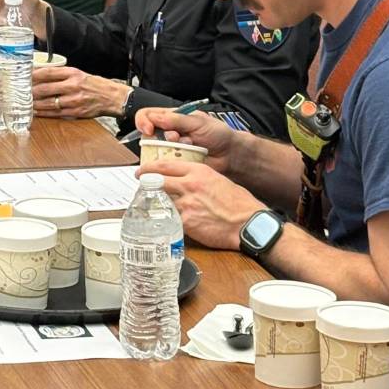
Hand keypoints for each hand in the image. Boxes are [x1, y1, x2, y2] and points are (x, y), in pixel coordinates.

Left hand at [33, 65, 128, 118]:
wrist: (112, 97)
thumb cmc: (94, 85)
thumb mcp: (79, 74)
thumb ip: (61, 74)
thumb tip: (40, 74)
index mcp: (73, 73)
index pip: (48, 72)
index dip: (34, 75)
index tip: (24, 77)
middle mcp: (72, 85)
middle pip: (45, 88)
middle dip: (30, 91)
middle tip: (20, 91)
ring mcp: (73, 100)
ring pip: (48, 102)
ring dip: (34, 103)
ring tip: (24, 103)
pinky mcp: (75, 112)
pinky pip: (55, 113)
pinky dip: (43, 113)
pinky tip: (36, 112)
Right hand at [133, 107, 234, 174]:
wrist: (230, 154)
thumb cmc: (217, 133)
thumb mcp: (198, 121)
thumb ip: (176, 119)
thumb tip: (155, 118)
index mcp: (171, 117)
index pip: (147, 116)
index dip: (144, 122)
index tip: (149, 129)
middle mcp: (168, 132)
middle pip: (147, 135)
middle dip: (159, 138)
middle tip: (175, 139)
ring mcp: (171, 149)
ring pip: (156, 151)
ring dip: (171, 149)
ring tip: (188, 147)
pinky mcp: (176, 163)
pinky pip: (166, 164)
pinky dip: (175, 161)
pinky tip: (189, 157)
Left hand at [136, 161, 262, 250]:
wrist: (249, 224)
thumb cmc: (239, 203)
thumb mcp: (218, 180)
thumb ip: (198, 178)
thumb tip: (184, 180)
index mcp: (198, 171)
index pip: (165, 164)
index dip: (149, 167)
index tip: (142, 170)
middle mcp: (190, 184)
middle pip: (157, 180)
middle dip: (145, 182)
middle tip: (140, 184)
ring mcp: (187, 204)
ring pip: (161, 199)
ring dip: (155, 202)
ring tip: (153, 204)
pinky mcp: (187, 222)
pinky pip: (171, 218)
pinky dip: (166, 218)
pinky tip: (165, 220)